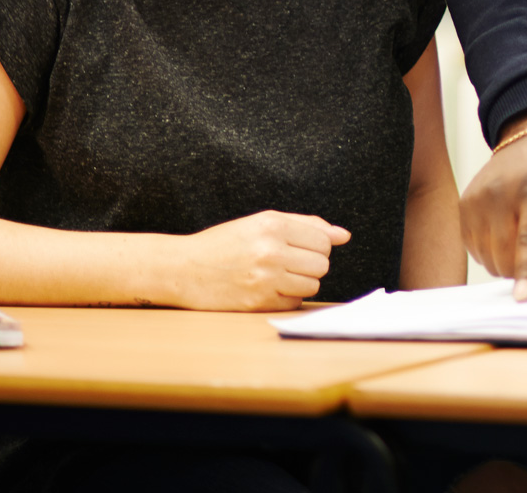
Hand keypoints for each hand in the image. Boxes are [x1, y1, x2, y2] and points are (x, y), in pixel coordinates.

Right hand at [172, 210, 350, 310]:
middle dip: (310, 265)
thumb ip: (306, 226)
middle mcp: (271, 251)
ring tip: (276, 275)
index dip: (316, 246)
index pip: (324, 241)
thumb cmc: (225, 244)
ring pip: (312, 285)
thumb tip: (343, 235)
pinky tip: (266, 288)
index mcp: (272, 225)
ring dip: (300, 282)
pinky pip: (294, 302)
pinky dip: (286, 297)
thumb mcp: (261, 223)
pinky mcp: (258, 303)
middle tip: (286, 262)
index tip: (299, 248)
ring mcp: (265, 279)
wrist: (182, 269)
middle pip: (322, 264)